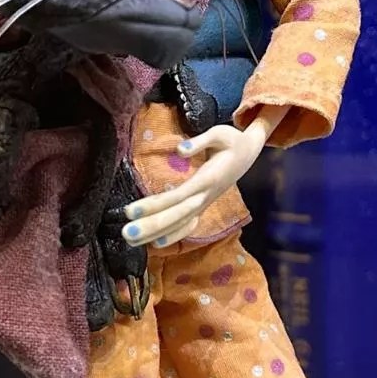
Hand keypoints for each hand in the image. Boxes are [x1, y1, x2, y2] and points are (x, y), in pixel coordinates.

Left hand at [121, 114, 274, 249]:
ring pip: (180, 223)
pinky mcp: (203, 205)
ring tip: (131, 241)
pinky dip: (174, 235)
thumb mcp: (220, 133)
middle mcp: (206, 196)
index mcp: (208, 179)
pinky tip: (156, 244)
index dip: (154, 205)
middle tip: (126, 234)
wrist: (250, 153)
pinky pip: (188, 225)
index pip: (177, 196)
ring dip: (156, 233)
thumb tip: (179, 150)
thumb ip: (199, 141)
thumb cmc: (232, 140)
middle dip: (151, 226)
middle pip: (176, 215)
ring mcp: (205, 203)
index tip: (130, 211)